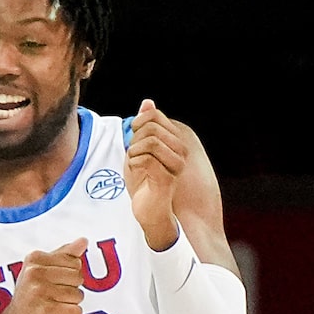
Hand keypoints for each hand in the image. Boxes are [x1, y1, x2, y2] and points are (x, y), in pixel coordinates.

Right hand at [0, 240, 86, 313]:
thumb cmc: (29, 300)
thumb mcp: (41, 272)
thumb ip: (64, 256)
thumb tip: (83, 240)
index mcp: (34, 259)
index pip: (73, 262)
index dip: (69, 276)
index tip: (51, 284)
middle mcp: (35, 273)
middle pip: (78, 277)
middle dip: (70, 290)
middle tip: (51, 297)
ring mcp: (40, 292)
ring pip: (78, 295)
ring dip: (69, 304)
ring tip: (52, 307)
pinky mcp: (47, 311)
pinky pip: (76, 311)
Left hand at [125, 99, 190, 249]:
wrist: (149, 211)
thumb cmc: (144, 182)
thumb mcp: (141, 149)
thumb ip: (145, 126)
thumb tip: (147, 102)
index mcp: (175, 141)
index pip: (155, 116)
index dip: (139, 123)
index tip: (133, 137)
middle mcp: (180, 151)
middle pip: (151, 128)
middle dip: (135, 140)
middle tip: (133, 155)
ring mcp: (176, 164)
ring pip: (150, 142)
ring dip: (134, 152)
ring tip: (135, 164)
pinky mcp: (167, 178)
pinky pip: (147, 159)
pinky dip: (134, 163)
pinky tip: (136, 172)